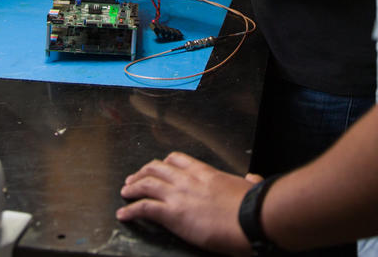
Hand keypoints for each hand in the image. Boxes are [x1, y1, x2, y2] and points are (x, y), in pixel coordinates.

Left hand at [117, 151, 260, 255]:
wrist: (250, 217)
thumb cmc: (252, 206)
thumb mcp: (250, 187)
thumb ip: (248, 181)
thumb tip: (253, 179)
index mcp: (206, 172)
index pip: (178, 159)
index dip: (164, 162)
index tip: (157, 166)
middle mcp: (188, 179)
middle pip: (157, 168)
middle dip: (142, 172)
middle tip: (134, 179)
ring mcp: (178, 195)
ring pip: (146, 183)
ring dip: (132, 188)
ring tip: (125, 192)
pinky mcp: (172, 214)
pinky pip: (144, 208)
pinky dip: (130, 210)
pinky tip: (123, 214)